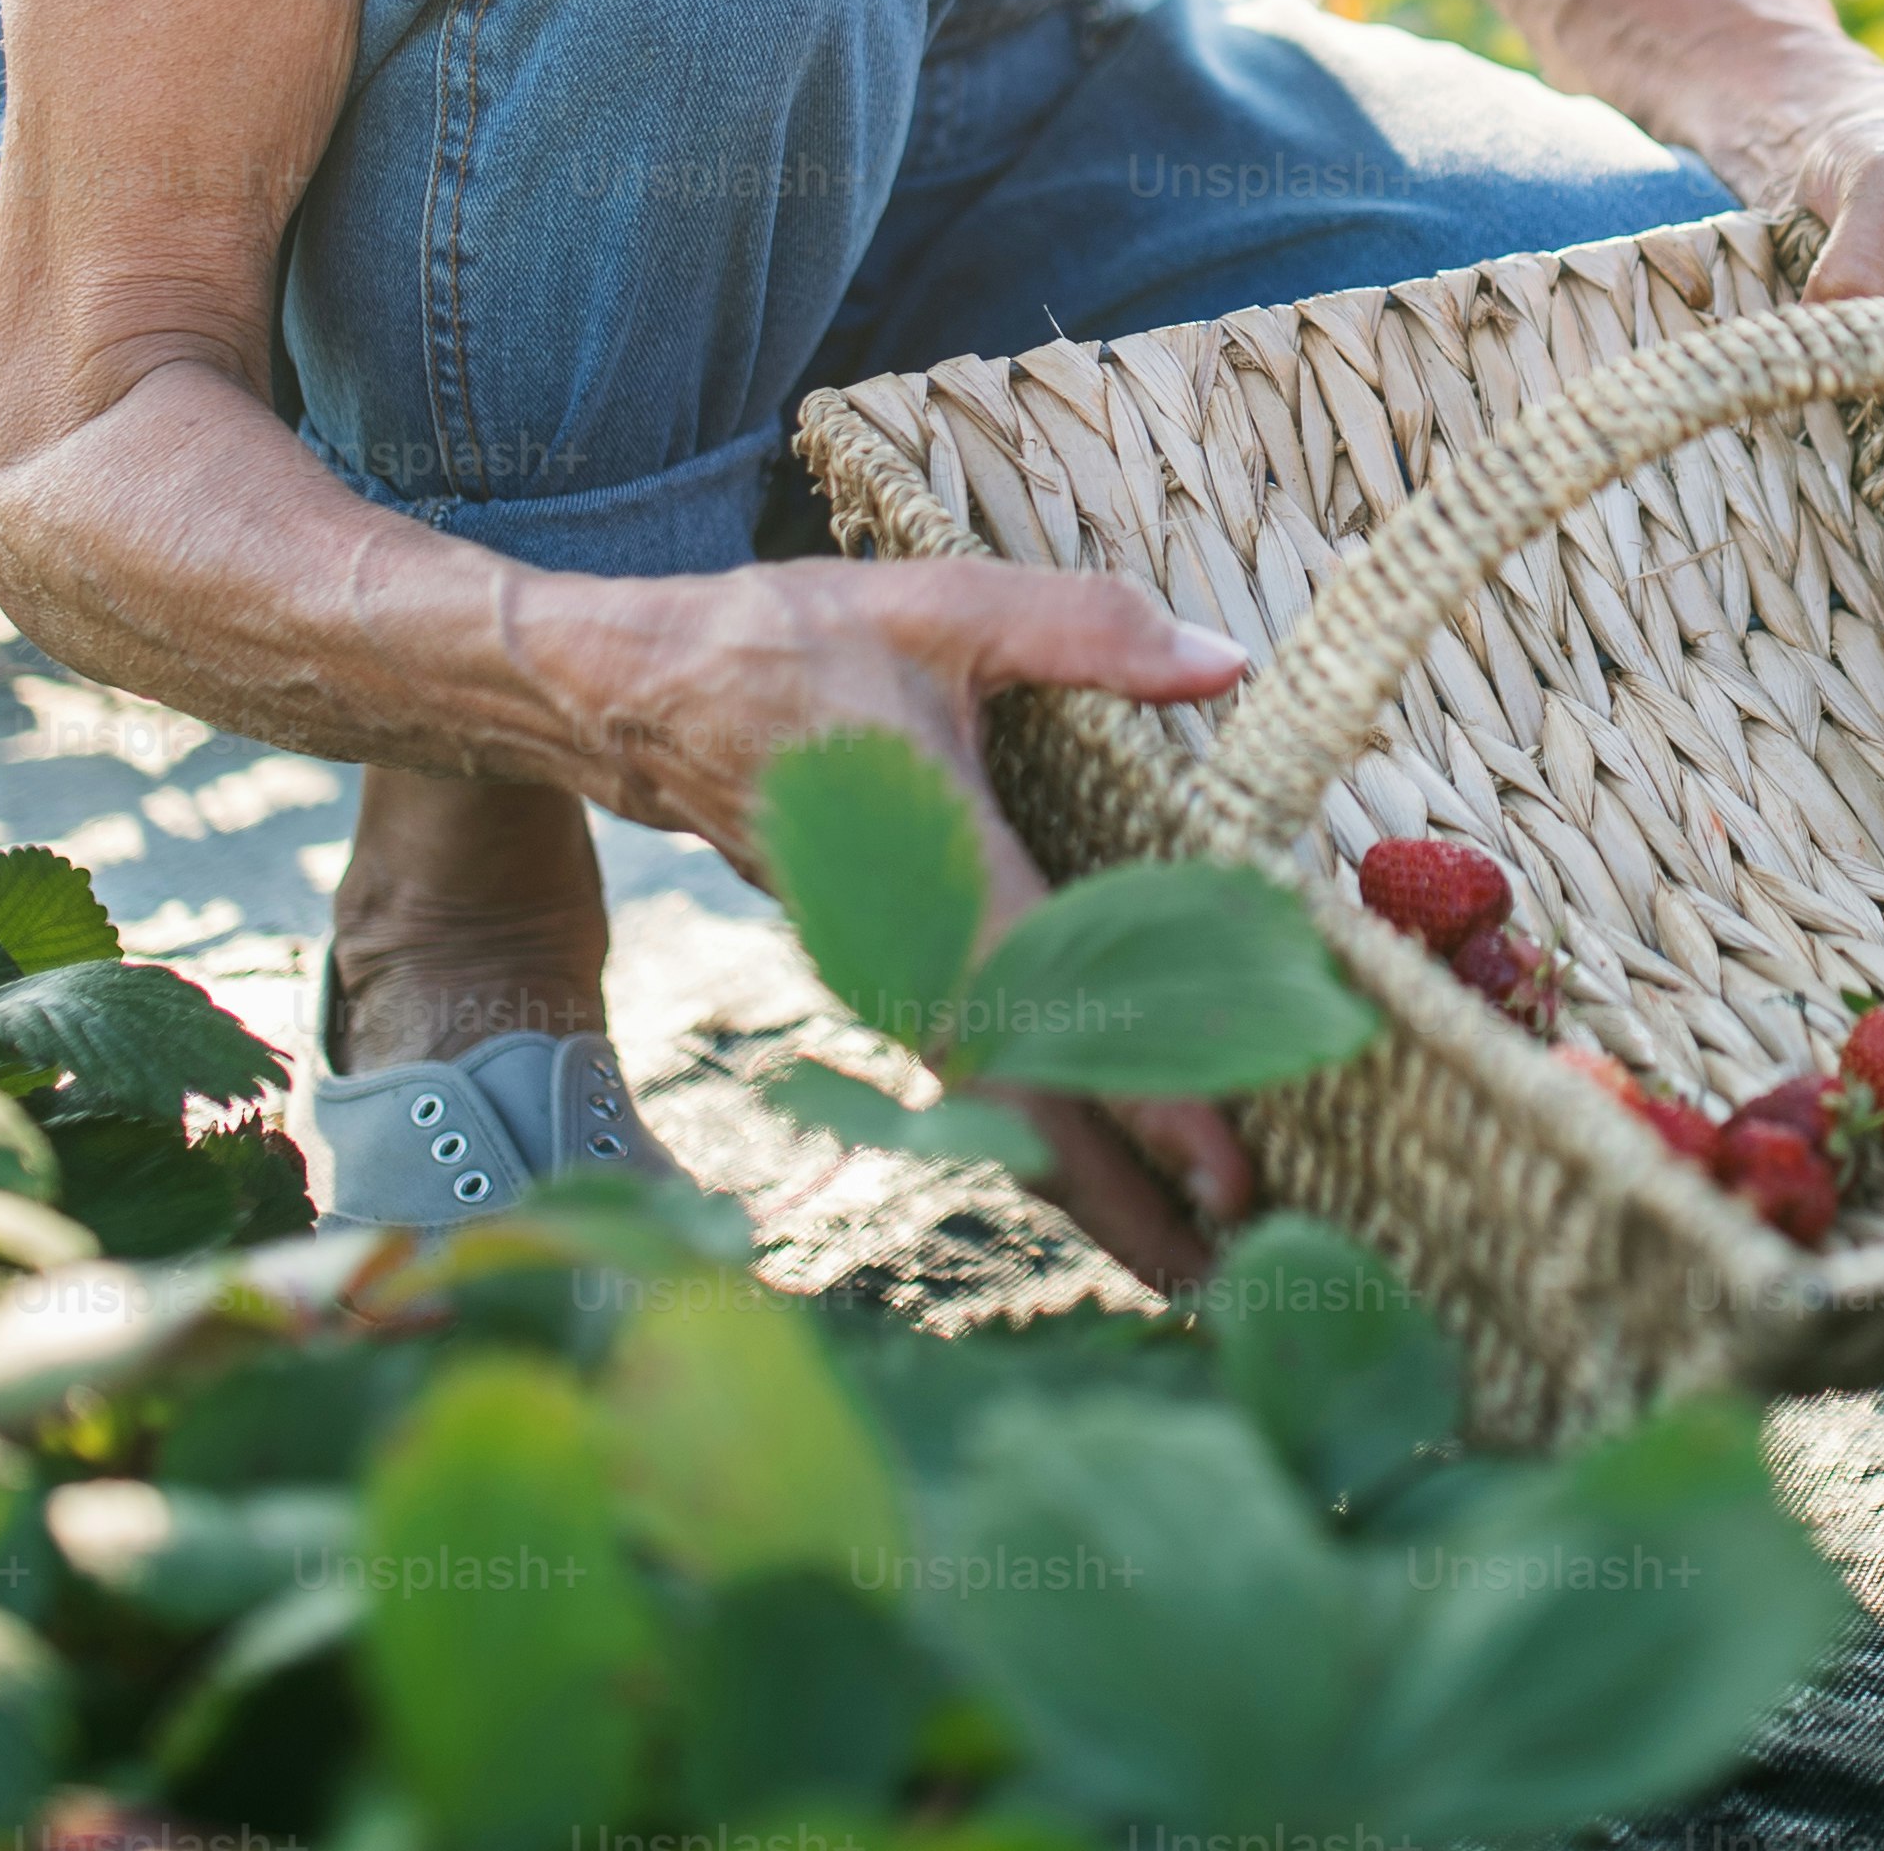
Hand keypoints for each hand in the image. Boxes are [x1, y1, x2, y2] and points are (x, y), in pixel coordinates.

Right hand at [528, 552, 1264, 1284]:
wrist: (640, 696)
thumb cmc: (792, 647)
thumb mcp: (939, 606)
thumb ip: (1084, 628)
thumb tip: (1224, 658)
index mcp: (940, 864)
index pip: (1064, 1002)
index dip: (1145, 1089)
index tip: (1226, 1169)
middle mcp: (912, 949)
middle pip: (1027, 1106)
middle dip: (1130, 1203)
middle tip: (1244, 1276)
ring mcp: (887, 977)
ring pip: (998, 1110)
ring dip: (1092, 1190)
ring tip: (1199, 1264)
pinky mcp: (881, 980)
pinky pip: (973, 1081)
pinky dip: (1044, 1138)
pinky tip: (1112, 1179)